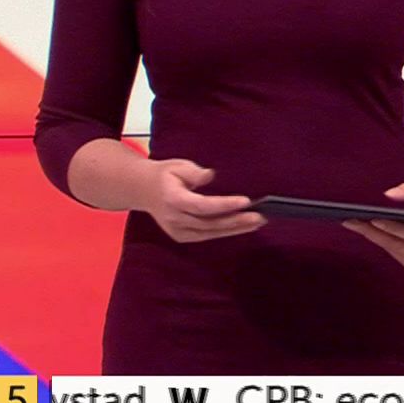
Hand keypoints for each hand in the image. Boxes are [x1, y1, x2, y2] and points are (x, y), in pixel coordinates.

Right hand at [138, 158, 265, 242]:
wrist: (144, 189)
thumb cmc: (165, 175)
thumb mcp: (178, 166)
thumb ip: (194, 172)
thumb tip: (210, 175)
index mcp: (172, 199)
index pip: (202, 205)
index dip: (224, 205)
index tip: (245, 201)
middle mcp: (173, 218)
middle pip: (209, 223)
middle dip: (236, 220)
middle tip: (259, 216)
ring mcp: (176, 230)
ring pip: (209, 232)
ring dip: (235, 228)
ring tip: (257, 222)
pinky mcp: (181, 236)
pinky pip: (206, 236)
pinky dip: (225, 232)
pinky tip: (242, 227)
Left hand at [342, 182, 403, 270]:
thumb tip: (387, 194)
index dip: (391, 226)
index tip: (373, 219)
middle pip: (394, 242)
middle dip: (371, 231)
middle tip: (350, 220)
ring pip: (389, 247)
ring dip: (371, 235)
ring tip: (351, 222)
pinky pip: (390, 250)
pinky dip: (378, 238)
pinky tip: (363, 228)